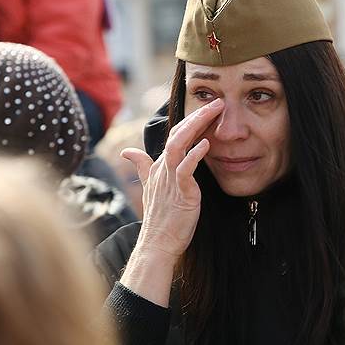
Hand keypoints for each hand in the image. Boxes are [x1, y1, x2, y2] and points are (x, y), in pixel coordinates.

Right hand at [119, 98, 223, 305]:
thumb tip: (127, 151)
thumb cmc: (160, 217)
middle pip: (177, 134)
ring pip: (179, 145)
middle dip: (197, 116)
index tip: (208, 108)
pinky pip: (186, 169)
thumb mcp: (150, 186)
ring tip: (213, 112)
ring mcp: (170, 179)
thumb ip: (141, 166)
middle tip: (217, 102)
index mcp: (159, 165)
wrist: (158, 243)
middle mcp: (163, 168)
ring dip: (196, 126)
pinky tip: (206, 144)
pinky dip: (195, 155)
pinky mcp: (180, 192)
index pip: (175, 135)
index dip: (190, 120)